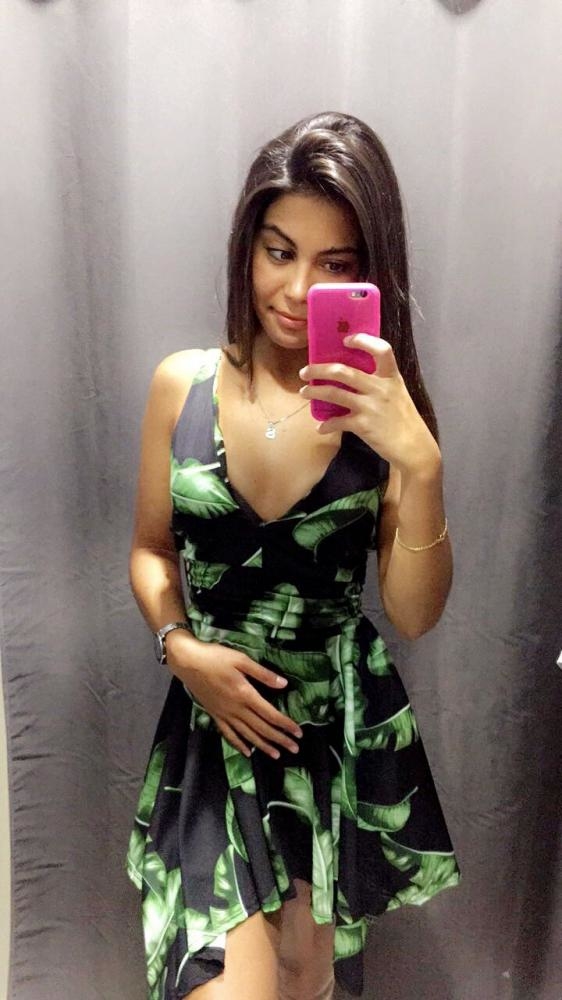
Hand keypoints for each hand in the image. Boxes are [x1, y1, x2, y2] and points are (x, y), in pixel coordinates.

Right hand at [166, 631, 302, 758]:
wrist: (188, 662)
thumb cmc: (215, 657)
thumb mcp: (241, 660)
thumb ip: (263, 674)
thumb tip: (283, 684)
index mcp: (245, 694)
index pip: (270, 714)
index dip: (285, 724)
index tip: (298, 732)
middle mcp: (236, 709)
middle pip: (262, 728)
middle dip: (279, 739)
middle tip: (294, 749)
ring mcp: (225, 714)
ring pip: (247, 735)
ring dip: (263, 746)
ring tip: (276, 754)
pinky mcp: (215, 715)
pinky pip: (228, 734)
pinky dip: (239, 744)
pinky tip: (247, 752)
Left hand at [300, 334, 439, 475]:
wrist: (414, 447)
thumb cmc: (404, 419)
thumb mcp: (397, 393)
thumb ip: (380, 382)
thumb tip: (352, 375)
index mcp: (391, 377)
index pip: (381, 350)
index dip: (363, 341)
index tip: (346, 340)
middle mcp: (380, 388)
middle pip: (344, 372)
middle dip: (320, 369)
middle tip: (304, 371)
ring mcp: (371, 406)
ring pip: (335, 393)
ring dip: (315, 392)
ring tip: (303, 392)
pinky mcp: (363, 425)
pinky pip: (338, 422)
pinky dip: (326, 425)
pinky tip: (321, 427)